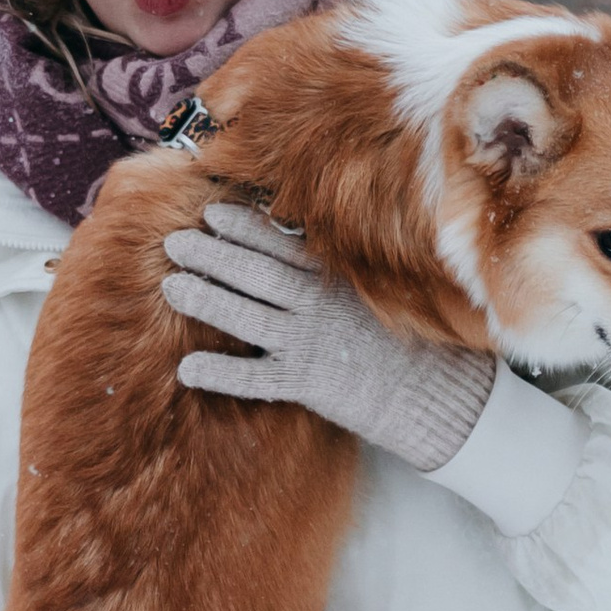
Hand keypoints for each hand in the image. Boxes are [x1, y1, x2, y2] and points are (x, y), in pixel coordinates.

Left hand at [163, 201, 494, 472]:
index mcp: (337, 278)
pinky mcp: (306, 384)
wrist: (440, 396)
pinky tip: (186, 371)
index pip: (282, 244)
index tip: (212, 213)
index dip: (244, 227)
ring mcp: (309, 343)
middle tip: (174, 241)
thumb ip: (344, 274)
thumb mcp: (383, 294)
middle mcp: (318, 305)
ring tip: (171, 286)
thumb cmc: (413, 343)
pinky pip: (253, 378)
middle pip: (254, 272)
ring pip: (245, 316)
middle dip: (212, 254)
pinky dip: (220, 374)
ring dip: (206, 299)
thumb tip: (307, 248)